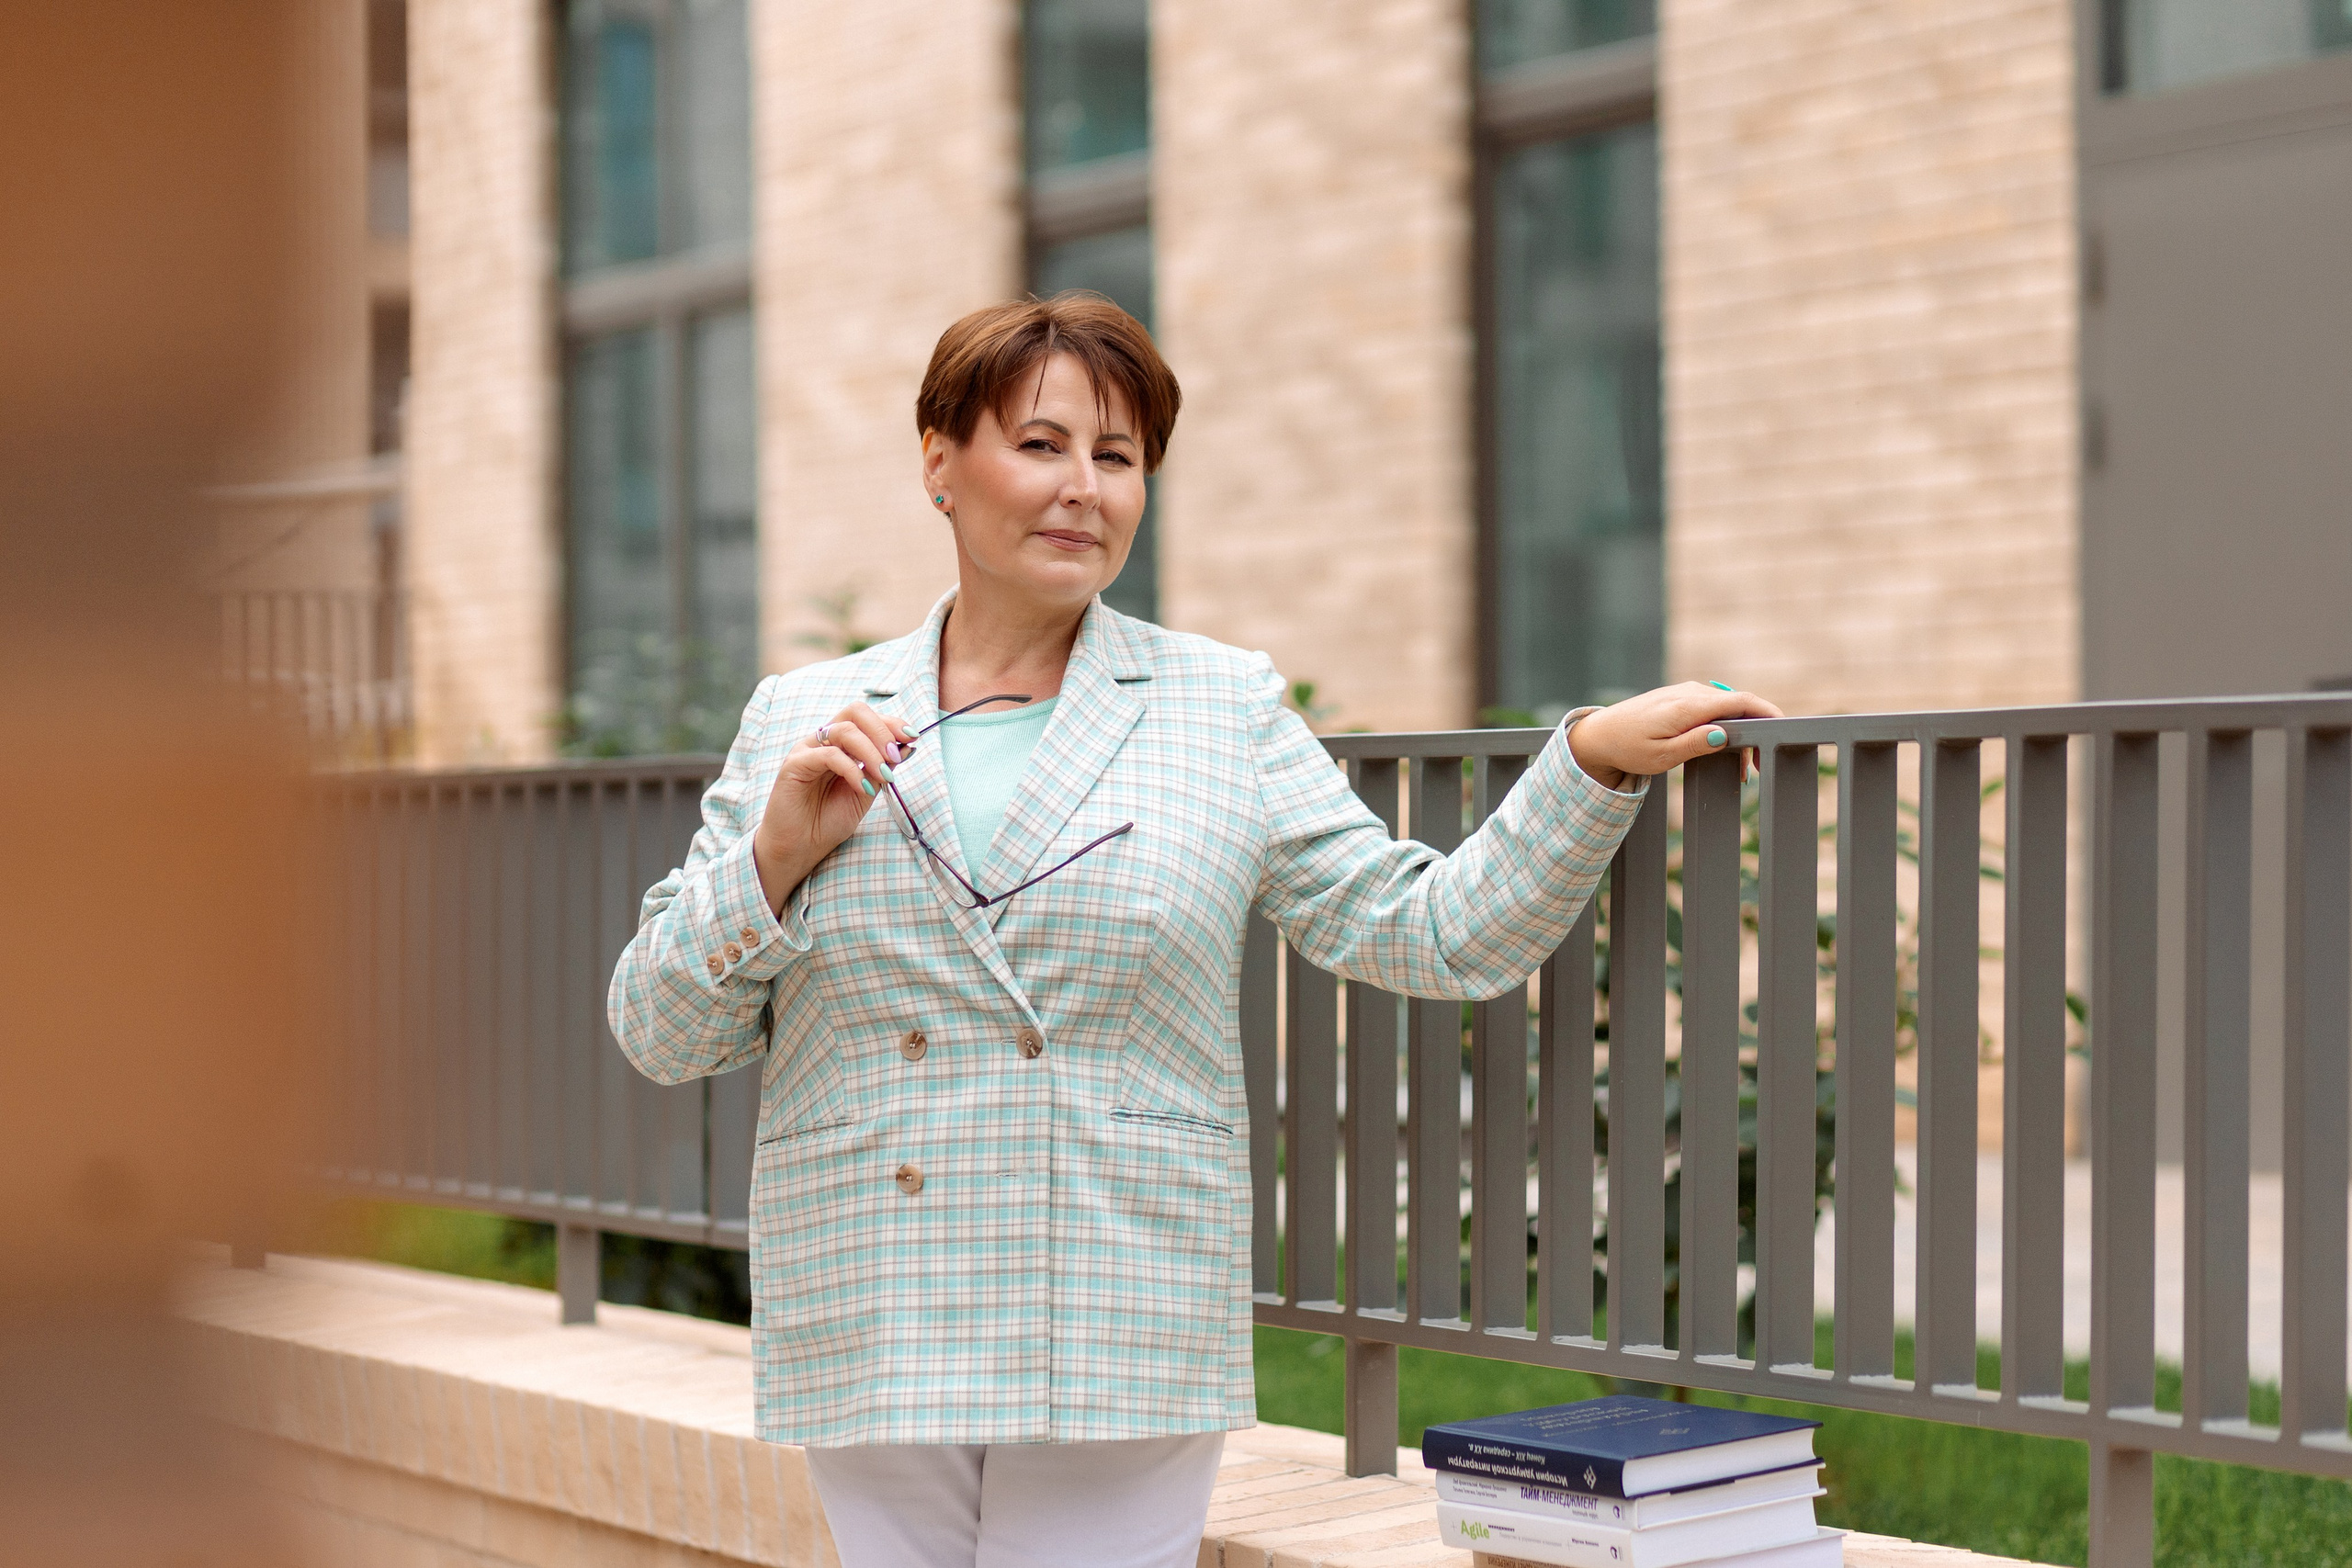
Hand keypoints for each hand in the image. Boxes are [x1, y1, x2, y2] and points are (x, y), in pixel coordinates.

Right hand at [752, 702, 913, 912]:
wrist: (799, 847)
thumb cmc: (828, 820)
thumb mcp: (865, 792)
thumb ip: (881, 769)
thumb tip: (908, 745)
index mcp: (840, 743)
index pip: (867, 718)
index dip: (891, 723)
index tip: (913, 738)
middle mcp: (823, 740)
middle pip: (855, 712)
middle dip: (882, 730)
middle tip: (896, 756)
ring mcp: (807, 749)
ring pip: (844, 730)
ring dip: (871, 750)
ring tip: (885, 774)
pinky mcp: (794, 764)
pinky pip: (829, 755)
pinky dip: (852, 768)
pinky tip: (863, 787)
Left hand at [1566, 682, 1785, 790]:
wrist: (1598, 736)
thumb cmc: (1626, 748)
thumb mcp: (1662, 756)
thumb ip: (1696, 744)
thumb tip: (1726, 735)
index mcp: (1689, 706)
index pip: (1742, 700)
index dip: (1768, 713)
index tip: (1785, 730)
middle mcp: (1690, 692)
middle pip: (1739, 705)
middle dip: (1755, 733)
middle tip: (1757, 768)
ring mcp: (1685, 692)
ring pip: (1726, 708)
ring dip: (1739, 734)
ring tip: (1741, 770)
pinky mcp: (1680, 698)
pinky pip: (1712, 708)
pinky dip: (1724, 727)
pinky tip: (1723, 750)